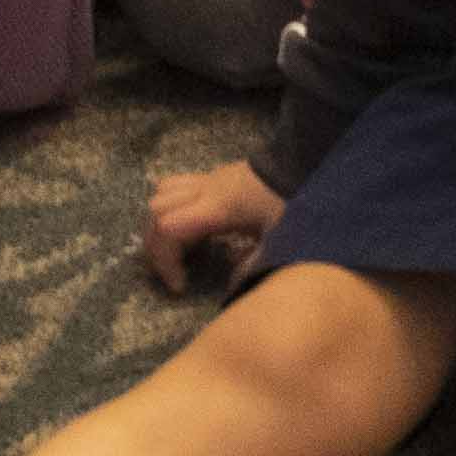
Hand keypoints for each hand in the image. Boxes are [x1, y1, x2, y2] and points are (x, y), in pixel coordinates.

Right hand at [139, 158, 285, 288]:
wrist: (299, 166)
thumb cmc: (290, 203)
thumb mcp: (278, 241)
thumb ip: (253, 266)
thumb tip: (231, 289)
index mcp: (217, 207)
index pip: (168, 228)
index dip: (165, 260)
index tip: (180, 286)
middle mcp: (203, 190)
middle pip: (155, 212)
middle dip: (156, 247)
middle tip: (174, 274)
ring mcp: (204, 180)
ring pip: (159, 196)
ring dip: (159, 226)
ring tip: (178, 252)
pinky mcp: (209, 177)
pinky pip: (173, 187)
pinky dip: (169, 209)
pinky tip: (187, 229)